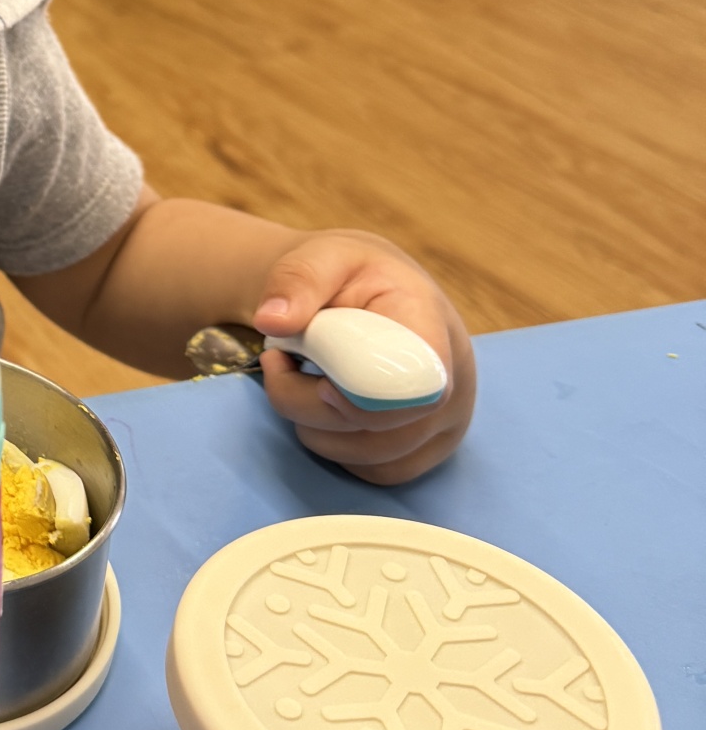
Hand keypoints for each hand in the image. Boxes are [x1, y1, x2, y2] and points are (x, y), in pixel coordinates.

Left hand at [253, 232, 475, 485]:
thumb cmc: (345, 274)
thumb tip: (273, 321)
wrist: (366, 293)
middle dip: (309, 402)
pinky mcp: (428, 450)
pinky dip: (336, 448)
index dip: (353, 392)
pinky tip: (325, 407)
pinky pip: (375, 472)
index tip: (310, 365)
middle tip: (282, 359)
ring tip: (304, 377)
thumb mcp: (319, 257)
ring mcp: (447, 421)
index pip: (408, 386)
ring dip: (314, 426)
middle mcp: (455, 380)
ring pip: (371, 457)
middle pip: (380, 429)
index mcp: (430, 324)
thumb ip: (296, 280)